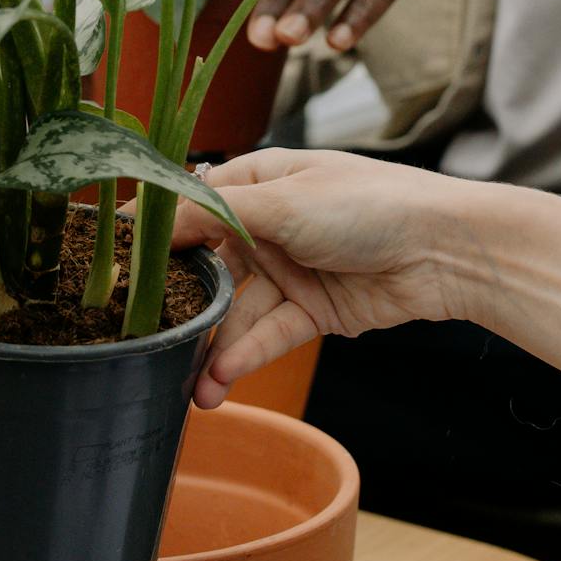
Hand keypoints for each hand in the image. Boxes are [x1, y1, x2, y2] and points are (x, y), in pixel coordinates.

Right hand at [170, 149, 560, 407]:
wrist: (448, 251)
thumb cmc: (372, 204)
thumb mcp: (283, 199)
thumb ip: (214, 214)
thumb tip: (149, 218)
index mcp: (259, 179)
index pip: (192, 206)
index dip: (154, 236)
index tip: (112, 266)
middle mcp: (268, 224)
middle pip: (208, 265)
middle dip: (179, 303)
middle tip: (140, 337)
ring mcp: (290, 269)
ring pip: (235, 310)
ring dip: (211, 344)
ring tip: (184, 381)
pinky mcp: (313, 310)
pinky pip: (267, 334)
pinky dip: (242, 357)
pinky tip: (217, 380)